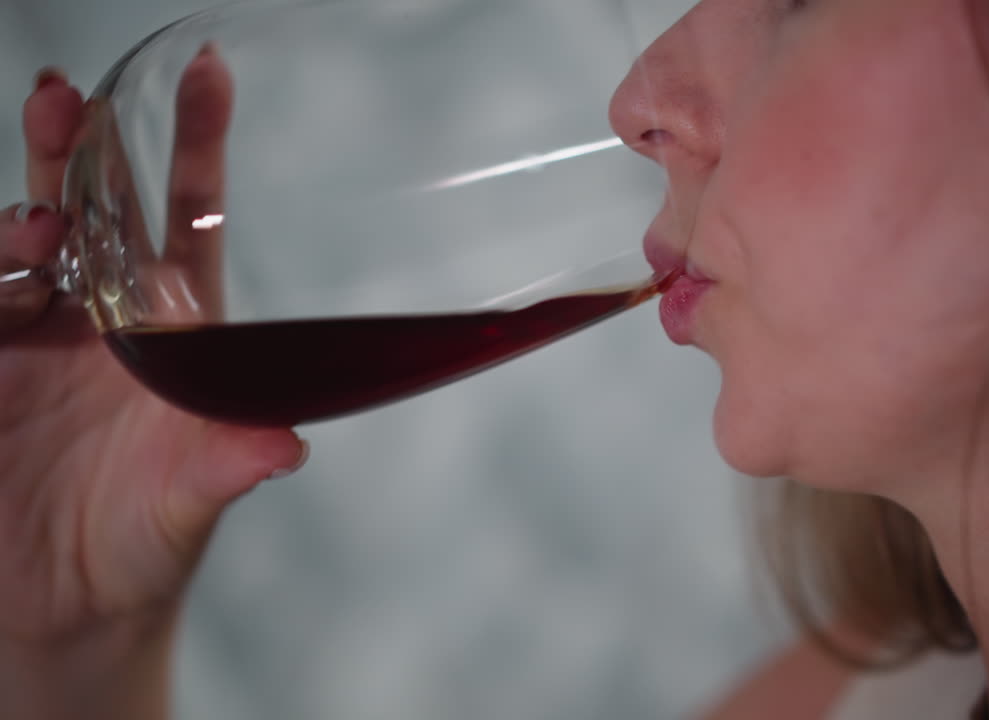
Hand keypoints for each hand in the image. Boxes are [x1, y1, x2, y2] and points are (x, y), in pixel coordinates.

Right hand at [0, 51, 303, 649]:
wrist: (68, 611)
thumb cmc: (146, 545)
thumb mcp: (190, 502)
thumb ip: (231, 463)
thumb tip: (285, 444)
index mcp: (171, 333)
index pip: (184, 220)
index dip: (193, 146)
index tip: (206, 70)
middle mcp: (96, 321)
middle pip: (88, 209)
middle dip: (76, 147)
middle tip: (65, 98)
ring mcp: (25, 342)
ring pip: (12, 249)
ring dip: (17, 221)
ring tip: (37, 225)